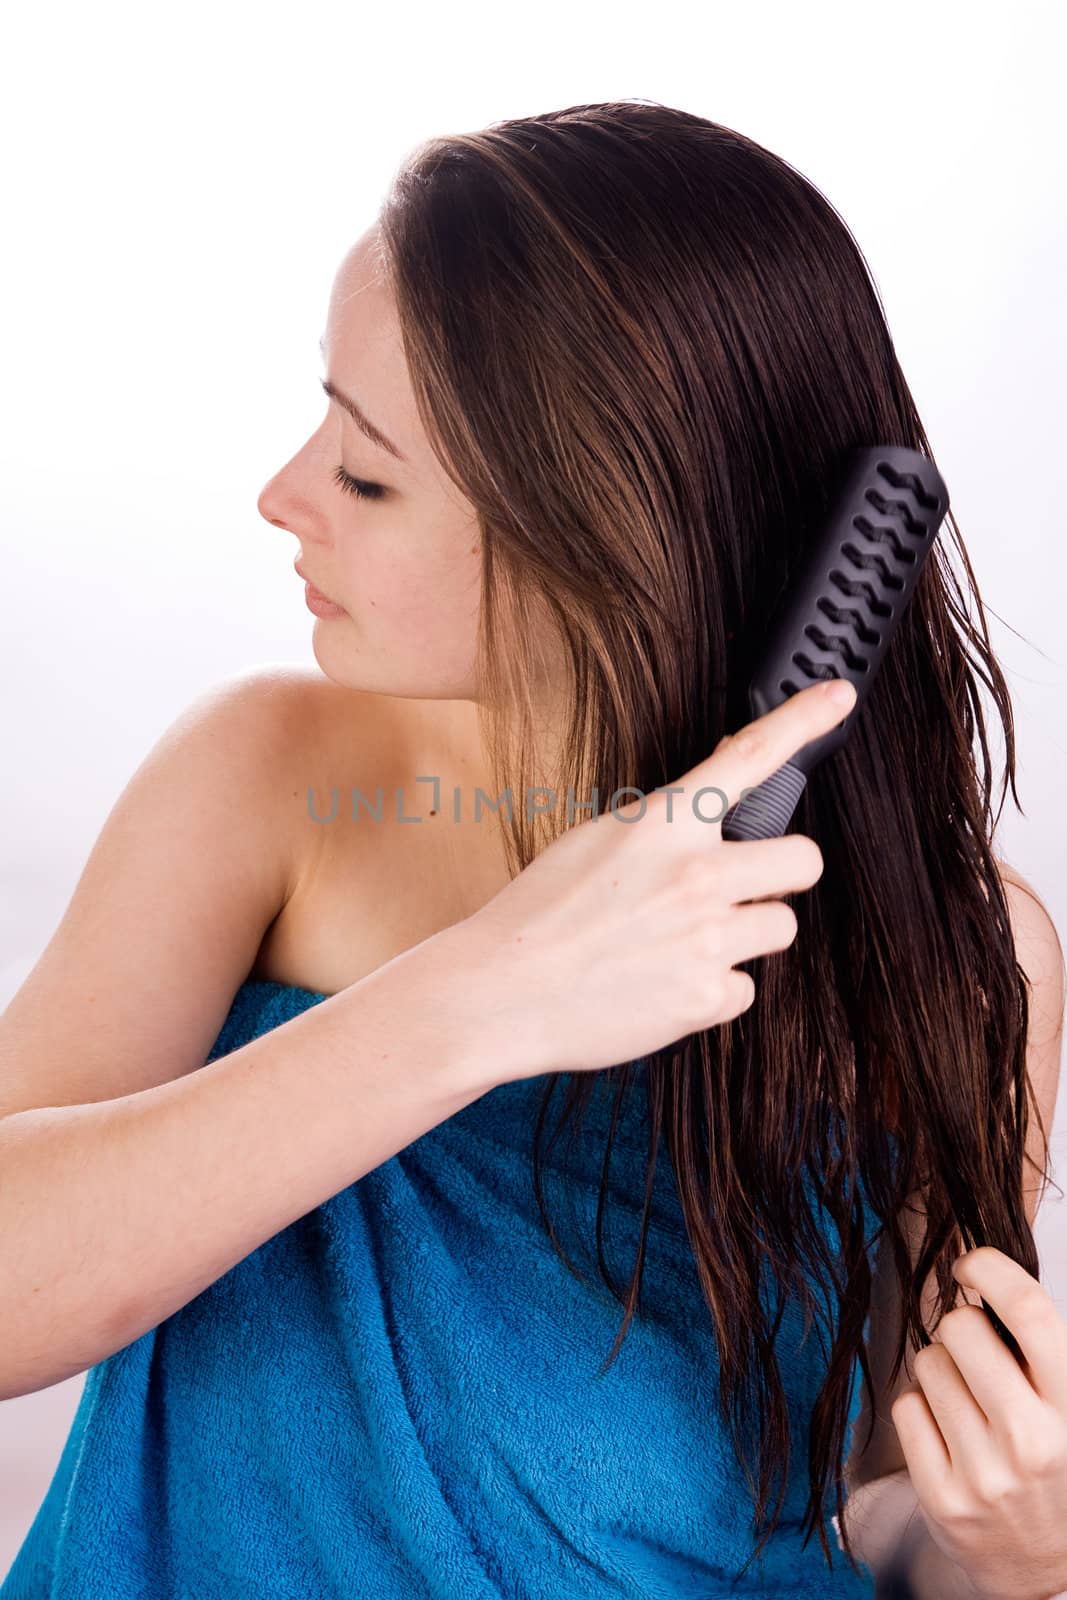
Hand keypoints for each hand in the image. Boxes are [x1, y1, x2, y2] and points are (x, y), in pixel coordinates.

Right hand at [452, 677, 856, 1081]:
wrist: (500, 991)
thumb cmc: (540, 914)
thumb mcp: (596, 840)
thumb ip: (664, 822)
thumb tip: (717, 796)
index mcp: (663, 824)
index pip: (749, 756)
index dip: (803, 719)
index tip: (839, 695)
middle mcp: (695, 874)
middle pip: (804, 861)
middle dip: (781, 873)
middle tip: (743, 885)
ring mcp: (706, 938)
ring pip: (780, 926)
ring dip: (744, 932)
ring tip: (683, 942)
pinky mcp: (705, 998)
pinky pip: (744, 988)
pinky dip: (712, 989)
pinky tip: (664, 983)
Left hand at [890, 1247, 1066, 1599]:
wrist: (1049, 1568)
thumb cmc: (1056, 1464)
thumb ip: (1039, 1347)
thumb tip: (982, 1277)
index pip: (1029, 1311)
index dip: (991, 1269)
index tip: (971, 1264)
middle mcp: (1032, 1440)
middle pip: (961, 1328)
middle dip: (962, 1328)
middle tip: (977, 1354)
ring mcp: (985, 1473)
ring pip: (928, 1364)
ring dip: (941, 1371)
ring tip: (970, 1404)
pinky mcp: (943, 1498)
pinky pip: (907, 1407)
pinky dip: (921, 1410)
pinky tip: (949, 1435)